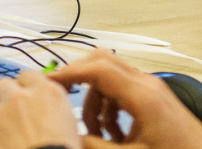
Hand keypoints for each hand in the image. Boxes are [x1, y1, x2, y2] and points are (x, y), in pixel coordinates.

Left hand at [0, 70, 81, 148]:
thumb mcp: (70, 125)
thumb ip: (53, 109)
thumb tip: (48, 112)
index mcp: (45, 92)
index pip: (27, 76)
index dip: (25, 88)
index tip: (25, 98)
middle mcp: (19, 98)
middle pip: (2, 85)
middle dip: (4, 98)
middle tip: (10, 115)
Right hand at [46, 51, 201, 148]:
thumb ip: (98, 147)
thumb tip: (71, 138)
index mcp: (142, 95)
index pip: (99, 69)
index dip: (71, 72)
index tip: (50, 83)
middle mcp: (145, 83)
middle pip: (103, 62)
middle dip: (79, 80)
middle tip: (62, 100)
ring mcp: (150, 86)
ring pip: (109, 78)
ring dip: (96, 103)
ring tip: (97, 135)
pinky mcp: (151, 95)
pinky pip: (121, 90)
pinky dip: (109, 108)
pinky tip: (113, 135)